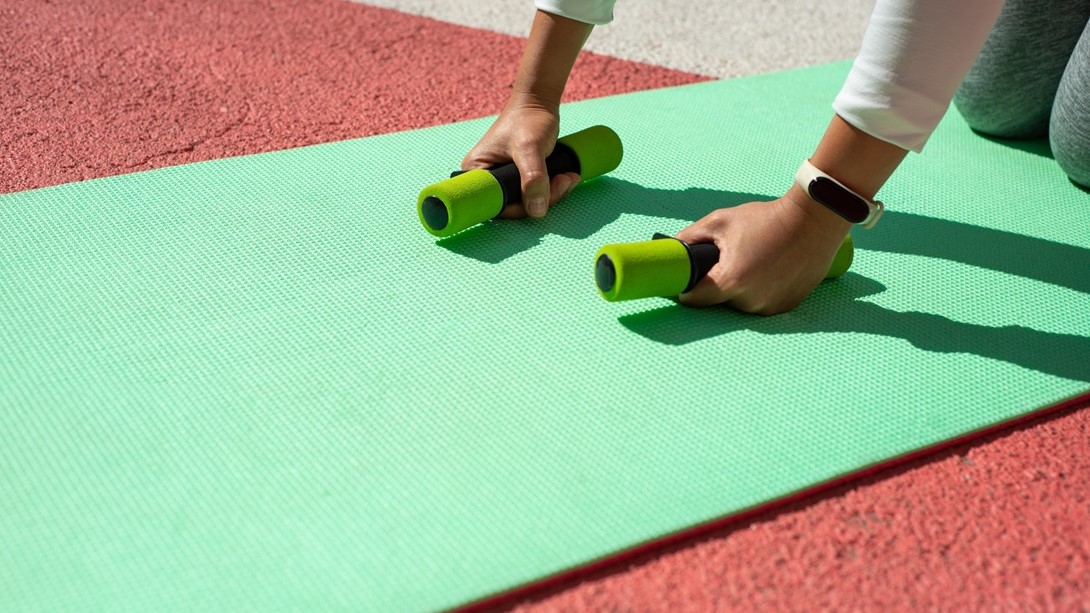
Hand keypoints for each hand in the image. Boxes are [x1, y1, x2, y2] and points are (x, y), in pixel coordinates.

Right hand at [461, 95, 580, 218]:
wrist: (540, 102)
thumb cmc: (528, 119)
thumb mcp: (530, 147)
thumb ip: (533, 179)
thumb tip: (536, 210)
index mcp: (476, 171)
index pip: (494, 205)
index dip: (518, 209)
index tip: (541, 198)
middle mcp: (487, 178)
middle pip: (514, 206)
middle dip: (542, 199)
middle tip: (562, 182)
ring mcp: (505, 178)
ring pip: (528, 201)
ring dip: (553, 194)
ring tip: (568, 177)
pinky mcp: (520, 177)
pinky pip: (536, 193)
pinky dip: (553, 189)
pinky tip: (567, 176)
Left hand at [675, 187, 852, 314]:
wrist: (814, 220)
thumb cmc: (766, 219)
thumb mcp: (721, 221)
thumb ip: (691, 237)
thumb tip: (672, 246)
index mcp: (730, 281)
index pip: (695, 300)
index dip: (687, 291)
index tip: (686, 283)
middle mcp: (750, 301)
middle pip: (719, 302)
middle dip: (717, 285)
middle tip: (727, 261)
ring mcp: (770, 306)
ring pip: (741, 304)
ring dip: (740, 289)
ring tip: (752, 262)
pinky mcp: (787, 306)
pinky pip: (763, 303)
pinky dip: (761, 290)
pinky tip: (768, 270)